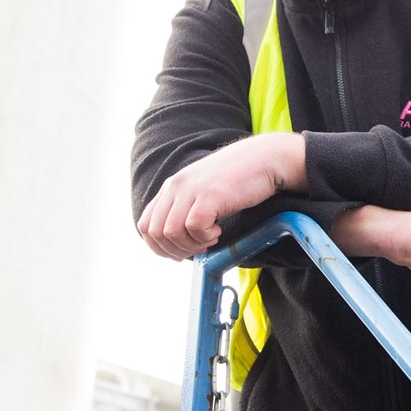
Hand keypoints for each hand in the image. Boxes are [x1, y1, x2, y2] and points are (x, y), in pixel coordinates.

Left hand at [139, 133, 304, 260]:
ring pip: (171, 233)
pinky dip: (205, 237)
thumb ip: (186, 208)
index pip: (145, 225)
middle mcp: (176, 186)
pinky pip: (194, 227)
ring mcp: (191, 189)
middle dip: (176, 250)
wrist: (265, 159)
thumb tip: (178, 241)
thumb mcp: (203, 190)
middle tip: (199, 248)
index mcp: (172, 187)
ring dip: (192, 245)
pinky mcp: (209, 195)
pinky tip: (219, 230)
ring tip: (211, 237)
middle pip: (155, 232)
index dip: (159, 246)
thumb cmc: (238, 179)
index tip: (181, 252)